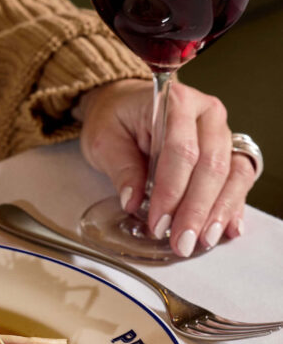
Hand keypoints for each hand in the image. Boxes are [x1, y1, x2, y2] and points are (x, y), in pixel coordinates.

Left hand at [75, 78, 255, 256]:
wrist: (125, 105)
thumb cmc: (115, 118)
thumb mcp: (105, 141)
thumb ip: (122, 170)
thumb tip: (133, 202)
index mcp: (176, 102)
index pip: (181, 151)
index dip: (171, 191)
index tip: (158, 222)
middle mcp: (207, 114)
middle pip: (211, 165)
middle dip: (196, 209)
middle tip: (182, 241)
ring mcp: (221, 132)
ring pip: (232, 173)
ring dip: (219, 211)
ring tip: (203, 240)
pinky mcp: (227, 151)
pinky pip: (240, 178)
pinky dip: (234, 205)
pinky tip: (228, 229)